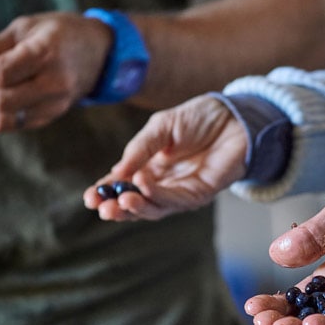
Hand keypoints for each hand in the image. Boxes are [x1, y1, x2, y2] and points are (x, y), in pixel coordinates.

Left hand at [0, 12, 109, 132]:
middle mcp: (54, 85)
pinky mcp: (51, 117)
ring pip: (2, 119)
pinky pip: (12, 124)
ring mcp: (54, 106)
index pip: (0, 73)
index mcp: (47, 55)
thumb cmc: (63, 33)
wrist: (102, 55)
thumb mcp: (28, 26)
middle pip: (0, 100)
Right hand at [83, 94, 247, 219]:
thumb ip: (140, 148)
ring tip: (120, 200)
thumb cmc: (199, 119)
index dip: (105, 192)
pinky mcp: (199, 194)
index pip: (123, 185)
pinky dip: (157, 196)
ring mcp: (180, 192)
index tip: (89, 197)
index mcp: (149, 167)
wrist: (234, 116)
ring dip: (136, 207)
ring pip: (154, 208)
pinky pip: (175, 200)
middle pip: (136, 203)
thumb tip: (117, 173)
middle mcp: (162, 183)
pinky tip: (143, 185)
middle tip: (101, 207)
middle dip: (117, 208)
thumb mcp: (161, 127)